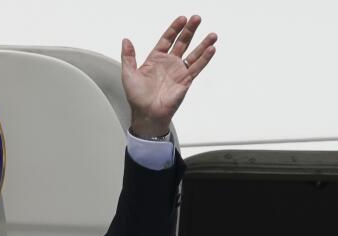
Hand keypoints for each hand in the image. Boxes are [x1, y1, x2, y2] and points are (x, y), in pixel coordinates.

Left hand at [121, 15, 217, 138]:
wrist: (147, 114)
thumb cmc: (137, 97)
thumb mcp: (128, 73)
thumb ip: (128, 56)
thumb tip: (126, 40)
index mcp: (156, 59)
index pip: (167, 39)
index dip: (174, 28)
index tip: (182, 19)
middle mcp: (169, 63)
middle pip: (182, 42)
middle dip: (190, 30)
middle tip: (197, 18)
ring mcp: (178, 72)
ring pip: (193, 54)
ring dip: (203, 44)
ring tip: (212, 35)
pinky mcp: (185, 81)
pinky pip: (196, 68)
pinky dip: (204, 59)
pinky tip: (211, 49)